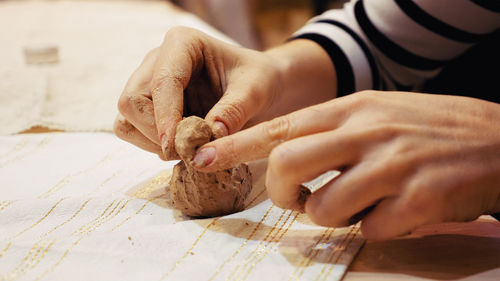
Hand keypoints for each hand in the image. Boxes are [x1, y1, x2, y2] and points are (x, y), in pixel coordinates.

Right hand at [113, 27, 335, 158]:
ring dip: (151, 141)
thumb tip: (205, 142)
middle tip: (186, 152)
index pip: (163, 81)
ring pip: (127, 117)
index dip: (165, 117)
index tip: (174, 147)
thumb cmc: (259, 81)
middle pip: (133, 99)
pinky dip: (150, 144)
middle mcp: (158, 60)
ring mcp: (149, 82)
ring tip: (186, 150)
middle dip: (156, 131)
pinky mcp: (148, 105)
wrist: (259, 86)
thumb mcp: (255, 92)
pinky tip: (179, 147)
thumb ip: (233, 112)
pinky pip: (132, 129)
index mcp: (183, 44)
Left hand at [193, 91, 499, 239]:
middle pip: (286, 166)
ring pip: (324, 208)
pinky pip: (370, 231)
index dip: (234, 145)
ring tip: (358, 205)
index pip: (279, 127)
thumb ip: (331, 134)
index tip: (200, 157)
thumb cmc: (428, 128)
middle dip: (281, 193)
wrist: (498, 139)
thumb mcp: (377, 113)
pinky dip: (375, 228)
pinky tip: (398, 210)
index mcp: (351, 108)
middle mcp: (366, 132)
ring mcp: (392, 166)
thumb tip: (283, 162)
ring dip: (331, 216)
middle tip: (296, 199)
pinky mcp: (418, 201)